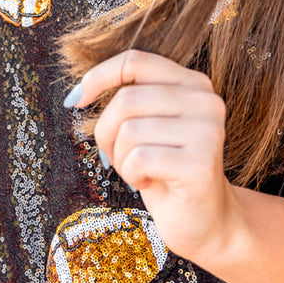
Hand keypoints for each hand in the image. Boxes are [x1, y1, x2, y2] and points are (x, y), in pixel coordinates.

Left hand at [67, 49, 232, 267]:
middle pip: (126, 99)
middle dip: (106, 133)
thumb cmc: (166, 172)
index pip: (135, 60)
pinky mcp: (201, 163)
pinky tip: (149, 183)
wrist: (205, 222)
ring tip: (140, 172)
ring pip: (129, 131)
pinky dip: (132, 175)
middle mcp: (205, 100)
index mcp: (193, 83)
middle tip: (116, 157)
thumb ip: (129, 100)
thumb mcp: (147, 126)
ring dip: (121, 159)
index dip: (99, 77)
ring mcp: (207, 130)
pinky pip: (139, 159)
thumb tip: (78, 94)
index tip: (75, 101)